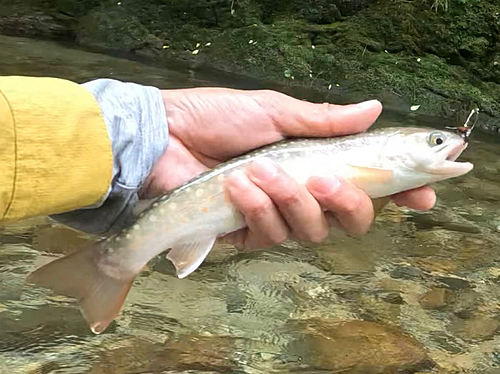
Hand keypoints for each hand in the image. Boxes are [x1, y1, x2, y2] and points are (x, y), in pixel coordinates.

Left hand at [141, 88, 435, 249]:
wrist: (166, 138)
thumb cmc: (216, 118)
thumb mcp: (274, 111)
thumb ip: (324, 121)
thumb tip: (373, 110)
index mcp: (314, 162)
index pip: (368, 184)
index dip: (400, 192)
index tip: (424, 195)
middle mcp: (302, 194)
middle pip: (350, 220)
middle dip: (345, 202)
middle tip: (324, 178)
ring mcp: (276, 217)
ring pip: (311, 232)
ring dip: (289, 200)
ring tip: (260, 170)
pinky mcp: (247, 234)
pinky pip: (270, 237)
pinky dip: (258, 209)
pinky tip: (238, 187)